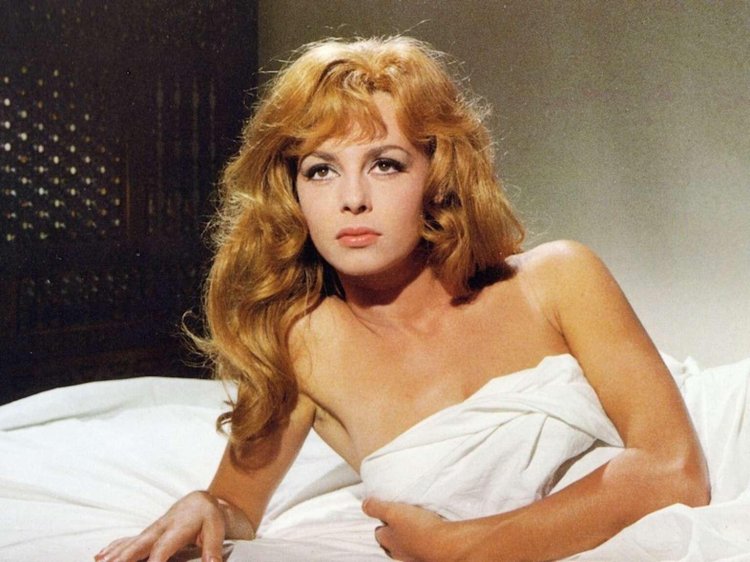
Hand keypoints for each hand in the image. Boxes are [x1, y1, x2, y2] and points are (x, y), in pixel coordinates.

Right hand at [95, 490, 238, 561]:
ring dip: (114, 553)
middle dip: (125, 556)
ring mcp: (151, 531)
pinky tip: (100, 555)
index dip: (155, 561)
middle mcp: (160, 529)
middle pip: (139, 544)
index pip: (162, 548)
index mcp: (177, 529)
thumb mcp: (216, 531)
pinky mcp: (147, 534)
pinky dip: (114, 547)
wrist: (200, 502)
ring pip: (130, 543)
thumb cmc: (208, 516)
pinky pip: (127, 540)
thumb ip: (213, 550)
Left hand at [362, 498, 456, 561]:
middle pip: (390, 542)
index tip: (386, 512)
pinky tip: (428, 530)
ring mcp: (413, 555)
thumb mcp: (392, 511)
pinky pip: (420, 546)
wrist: (445, 544)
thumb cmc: (418, 528)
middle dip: (392, 531)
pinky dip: (421, 539)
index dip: (381, 521)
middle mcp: (398, 551)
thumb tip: (364, 504)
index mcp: (387, 541)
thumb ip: (376, 507)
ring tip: (415, 522)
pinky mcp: (427, 555)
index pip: (378, 533)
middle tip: (399, 518)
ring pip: (405, 544)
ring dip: (408, 535)